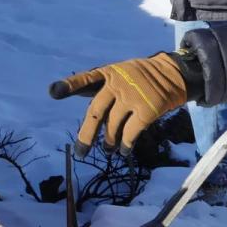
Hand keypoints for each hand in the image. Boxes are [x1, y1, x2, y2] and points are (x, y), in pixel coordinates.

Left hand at [50, 54, 189, 155]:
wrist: (173, 74)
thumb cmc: (140, 77)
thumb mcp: (120, 73)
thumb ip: (103, 89)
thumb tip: (89, 118)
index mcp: (108, 73)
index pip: (85, 79)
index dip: (69, 86)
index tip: (53, 92)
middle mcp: (118, 83)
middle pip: (96, 112)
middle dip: (87, 135)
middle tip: (80, 152)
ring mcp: (132, 96)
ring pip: (113, 126)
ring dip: (108, 142)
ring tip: (107, 150)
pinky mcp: (147, 109)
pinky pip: (130, 134)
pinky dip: (125, 145)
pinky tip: (124, 150)